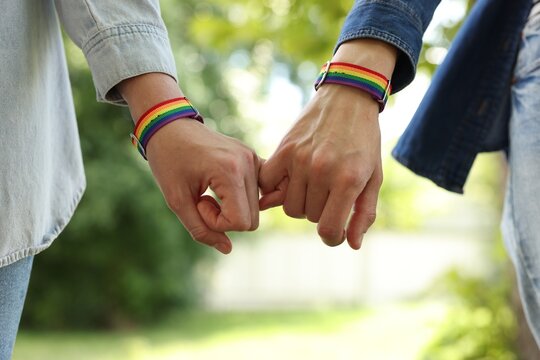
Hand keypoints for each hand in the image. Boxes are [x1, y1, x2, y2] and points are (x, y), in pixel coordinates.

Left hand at [146, 120, 260, 253]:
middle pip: (252, 219)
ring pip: (256, 208)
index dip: (217, 224)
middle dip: (225, 218)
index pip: (241, 222)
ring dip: (232, 208)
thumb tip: (227, 249)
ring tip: (210, 192)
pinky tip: (223, 189)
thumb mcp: (176, 200)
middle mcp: (248, 162)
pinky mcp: (253, 157)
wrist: (169, 125)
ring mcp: (253, 158)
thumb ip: (200, 229)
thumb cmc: (168, 160)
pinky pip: (258, 191)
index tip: (198, 204)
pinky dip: (242, 197)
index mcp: (230, 171)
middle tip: (203, 200)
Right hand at [259, 86, 381, 248]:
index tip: (334, 231)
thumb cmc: (364, 141)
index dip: (331, 238)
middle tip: (329, 194)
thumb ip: (364, 213)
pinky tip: (289, 180)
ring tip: (313, 185)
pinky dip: (275, 188)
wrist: (348, 99)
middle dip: (319, 212)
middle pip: (308, 217)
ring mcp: (300, 159)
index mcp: (348, 180)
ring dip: (301, 202)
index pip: (328, 230)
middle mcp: (322, 171)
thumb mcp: (373, 177)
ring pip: (289, 206)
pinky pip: (268, 184)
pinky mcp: (284, 149)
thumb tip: (351, 244)